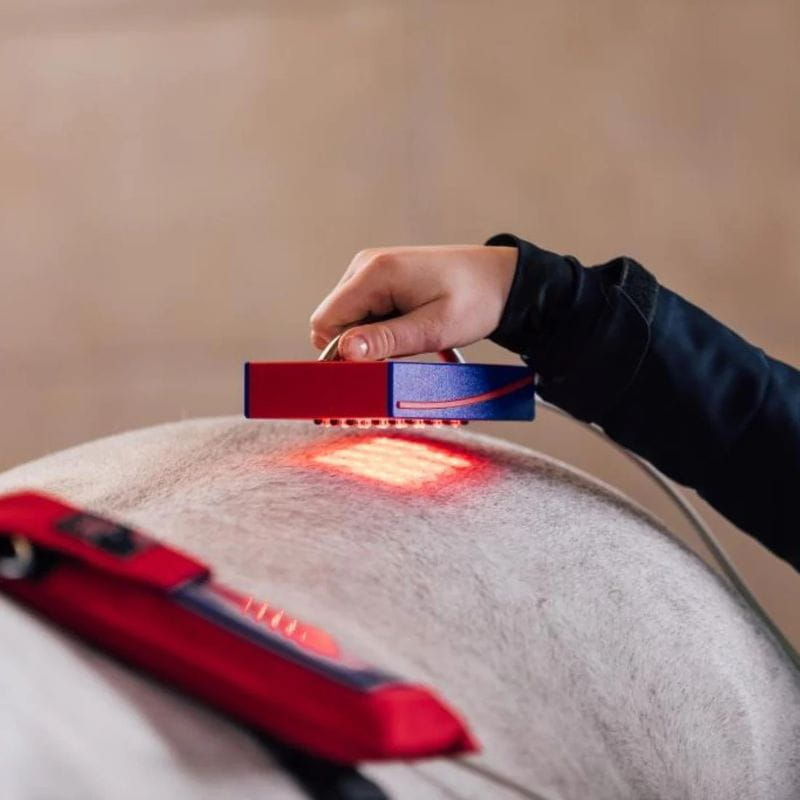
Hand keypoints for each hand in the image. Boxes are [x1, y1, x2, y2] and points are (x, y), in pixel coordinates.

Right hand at [309, 245, 516, 359]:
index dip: (342, 351)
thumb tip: (344, 351)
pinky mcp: (379, 279)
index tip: (375, 364)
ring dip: (371, 338)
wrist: (501, 280)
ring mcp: (370, 270)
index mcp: (374, 272)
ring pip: (347, 320)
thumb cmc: (474, 302)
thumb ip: (386, 340)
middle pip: (333, 322)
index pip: (325, 322)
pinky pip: (362, 313)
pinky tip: (408, 325)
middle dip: (359, 345)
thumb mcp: (432, 329)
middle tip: (401, 349)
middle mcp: (365, 265)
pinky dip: (379, 328)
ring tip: (410, 333)